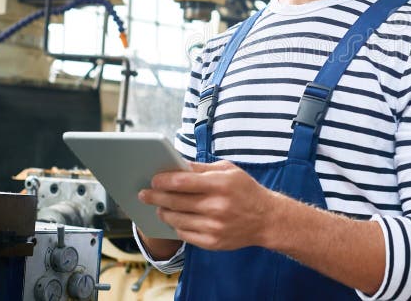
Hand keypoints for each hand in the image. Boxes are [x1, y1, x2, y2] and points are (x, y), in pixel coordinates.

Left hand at [138, 160, 276, 250]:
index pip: (183, 182)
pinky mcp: (213, 243)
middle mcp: (217, 206)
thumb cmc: (245, 190)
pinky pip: (185, 234)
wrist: (267, 219)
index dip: (163, 181)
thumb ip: (202, 168)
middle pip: (175, 202)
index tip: (153, 179)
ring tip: (158, 207)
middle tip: (144, 194)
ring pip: (177, 220)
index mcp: (220, 184)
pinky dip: (176, 226)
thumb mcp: (229, 171)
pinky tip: (173, 219)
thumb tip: (175, 166)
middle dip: (156, 197)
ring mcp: (214, 227)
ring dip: (163, 212)